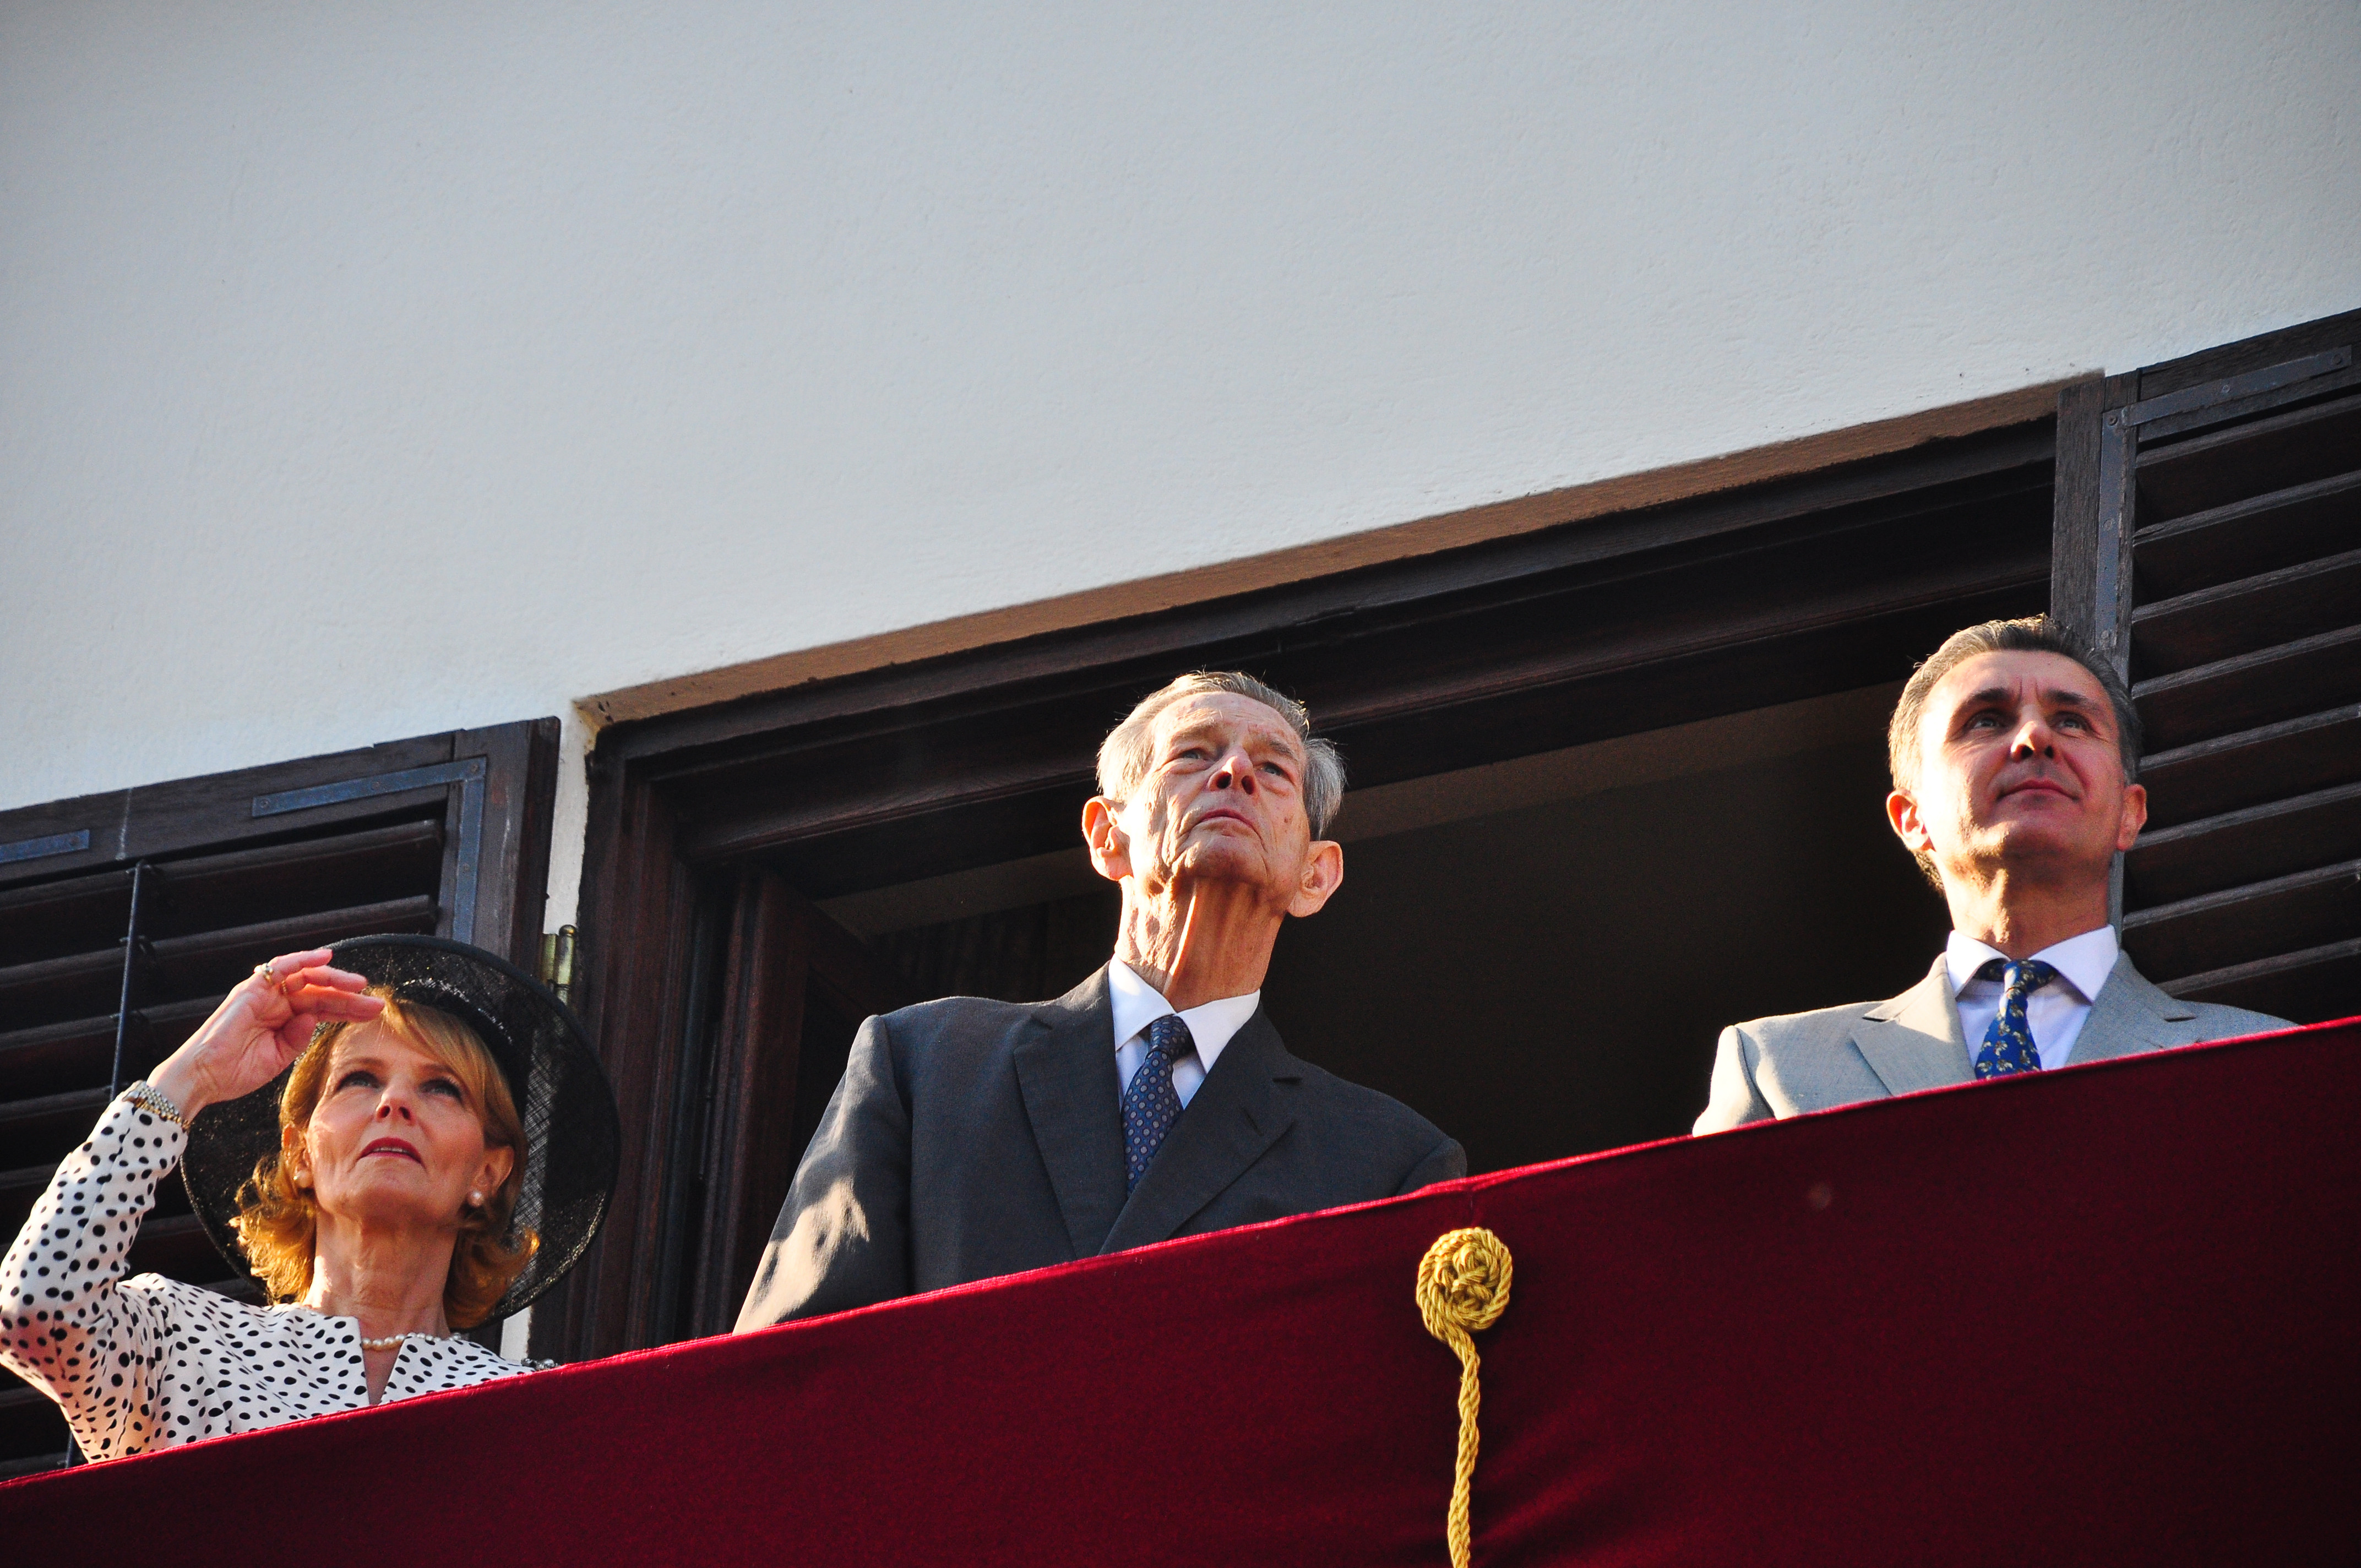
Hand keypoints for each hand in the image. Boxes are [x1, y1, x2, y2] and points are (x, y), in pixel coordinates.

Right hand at [149, 949, 383, 1119]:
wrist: (203, 1078)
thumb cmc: (235, 1072)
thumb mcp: (277, 1058)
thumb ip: (298, 1037)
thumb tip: (314, 1018)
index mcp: (284, 1021)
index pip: (323, 1009)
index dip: (349, 1010)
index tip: (373, 1013)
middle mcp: (276, 1004)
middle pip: (320, 993)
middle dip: (350, 997)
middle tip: (376, 1003)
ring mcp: (264, 995)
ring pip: (306, 978)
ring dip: (334, 979)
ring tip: (359, 985)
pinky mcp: (251, 990)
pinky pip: (279, 967)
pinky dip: (302, 959)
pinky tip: (326, 958)